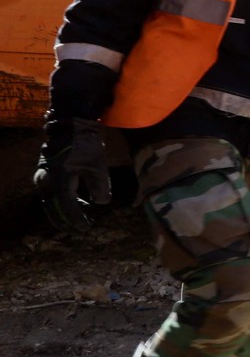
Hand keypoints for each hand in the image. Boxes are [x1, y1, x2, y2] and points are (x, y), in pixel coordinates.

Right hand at [35, 118, 111, 232]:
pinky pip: (51, 193)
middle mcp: (46, 180)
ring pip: (51, 201)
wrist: (70, 126)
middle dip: (66, 220)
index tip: (85, 228)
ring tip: (83, 217)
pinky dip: (63, 200)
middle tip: (80, 229)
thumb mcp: (97, 165)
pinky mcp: (45, 173)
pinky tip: (80, 203)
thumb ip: (100, 186)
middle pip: (54, 207)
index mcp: (59, 179)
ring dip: (65, 211)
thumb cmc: (85, 145)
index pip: (66, 206)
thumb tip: (100, 203)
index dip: (75, 219)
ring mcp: (43, 177)